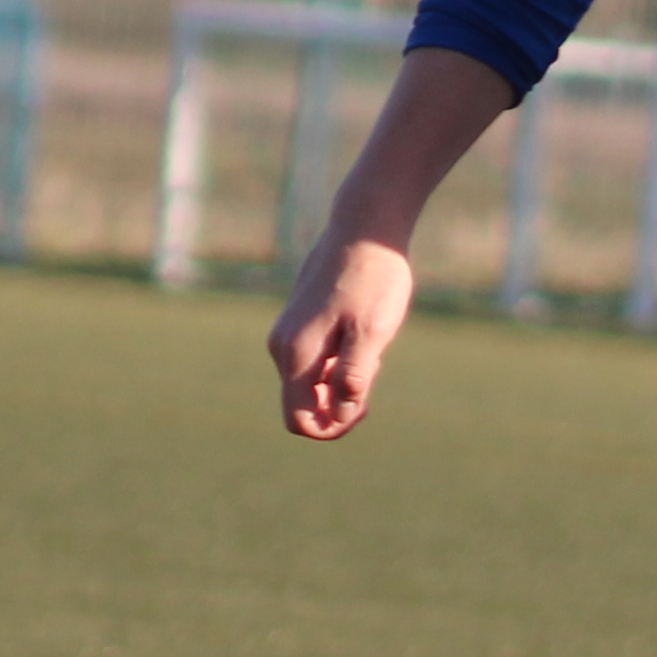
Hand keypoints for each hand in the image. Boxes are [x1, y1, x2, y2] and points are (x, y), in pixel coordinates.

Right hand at [271, 229, 418, 440]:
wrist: (364, 228)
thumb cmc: (373, 279)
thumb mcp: (372, 332)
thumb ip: (354, 376)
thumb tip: (338, 416)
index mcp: (296, 355)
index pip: (300, 421)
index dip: (333, 427)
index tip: (365, 405)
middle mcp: (282, 348)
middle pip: (304, 405)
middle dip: (340, 402)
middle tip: (374, 367)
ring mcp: (287, 334)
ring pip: (311, 383)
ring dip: (341, 380)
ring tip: (370, 345)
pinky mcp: (298, 323)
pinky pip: (314, 362)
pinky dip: (339, 361)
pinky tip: (362, 334)